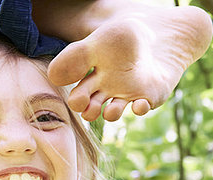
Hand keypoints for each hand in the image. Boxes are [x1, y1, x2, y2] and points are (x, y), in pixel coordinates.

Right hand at [32, 0, 212, 120]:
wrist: (159, 33)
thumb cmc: (125, 37)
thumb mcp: (98, 42)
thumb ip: (76, 57)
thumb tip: (53, 77)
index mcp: (92, 77)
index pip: (77, 94)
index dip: (75, 98)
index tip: (75, 93)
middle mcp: (106, 89)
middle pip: (90, 106)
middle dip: (86, 109)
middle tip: (85, 104)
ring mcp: (126, 95)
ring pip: (112, 112)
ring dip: (110, 114)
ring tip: (110, 110)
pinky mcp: (146, 97)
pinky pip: (141, 108)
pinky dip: (139, 109)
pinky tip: (138, 104)